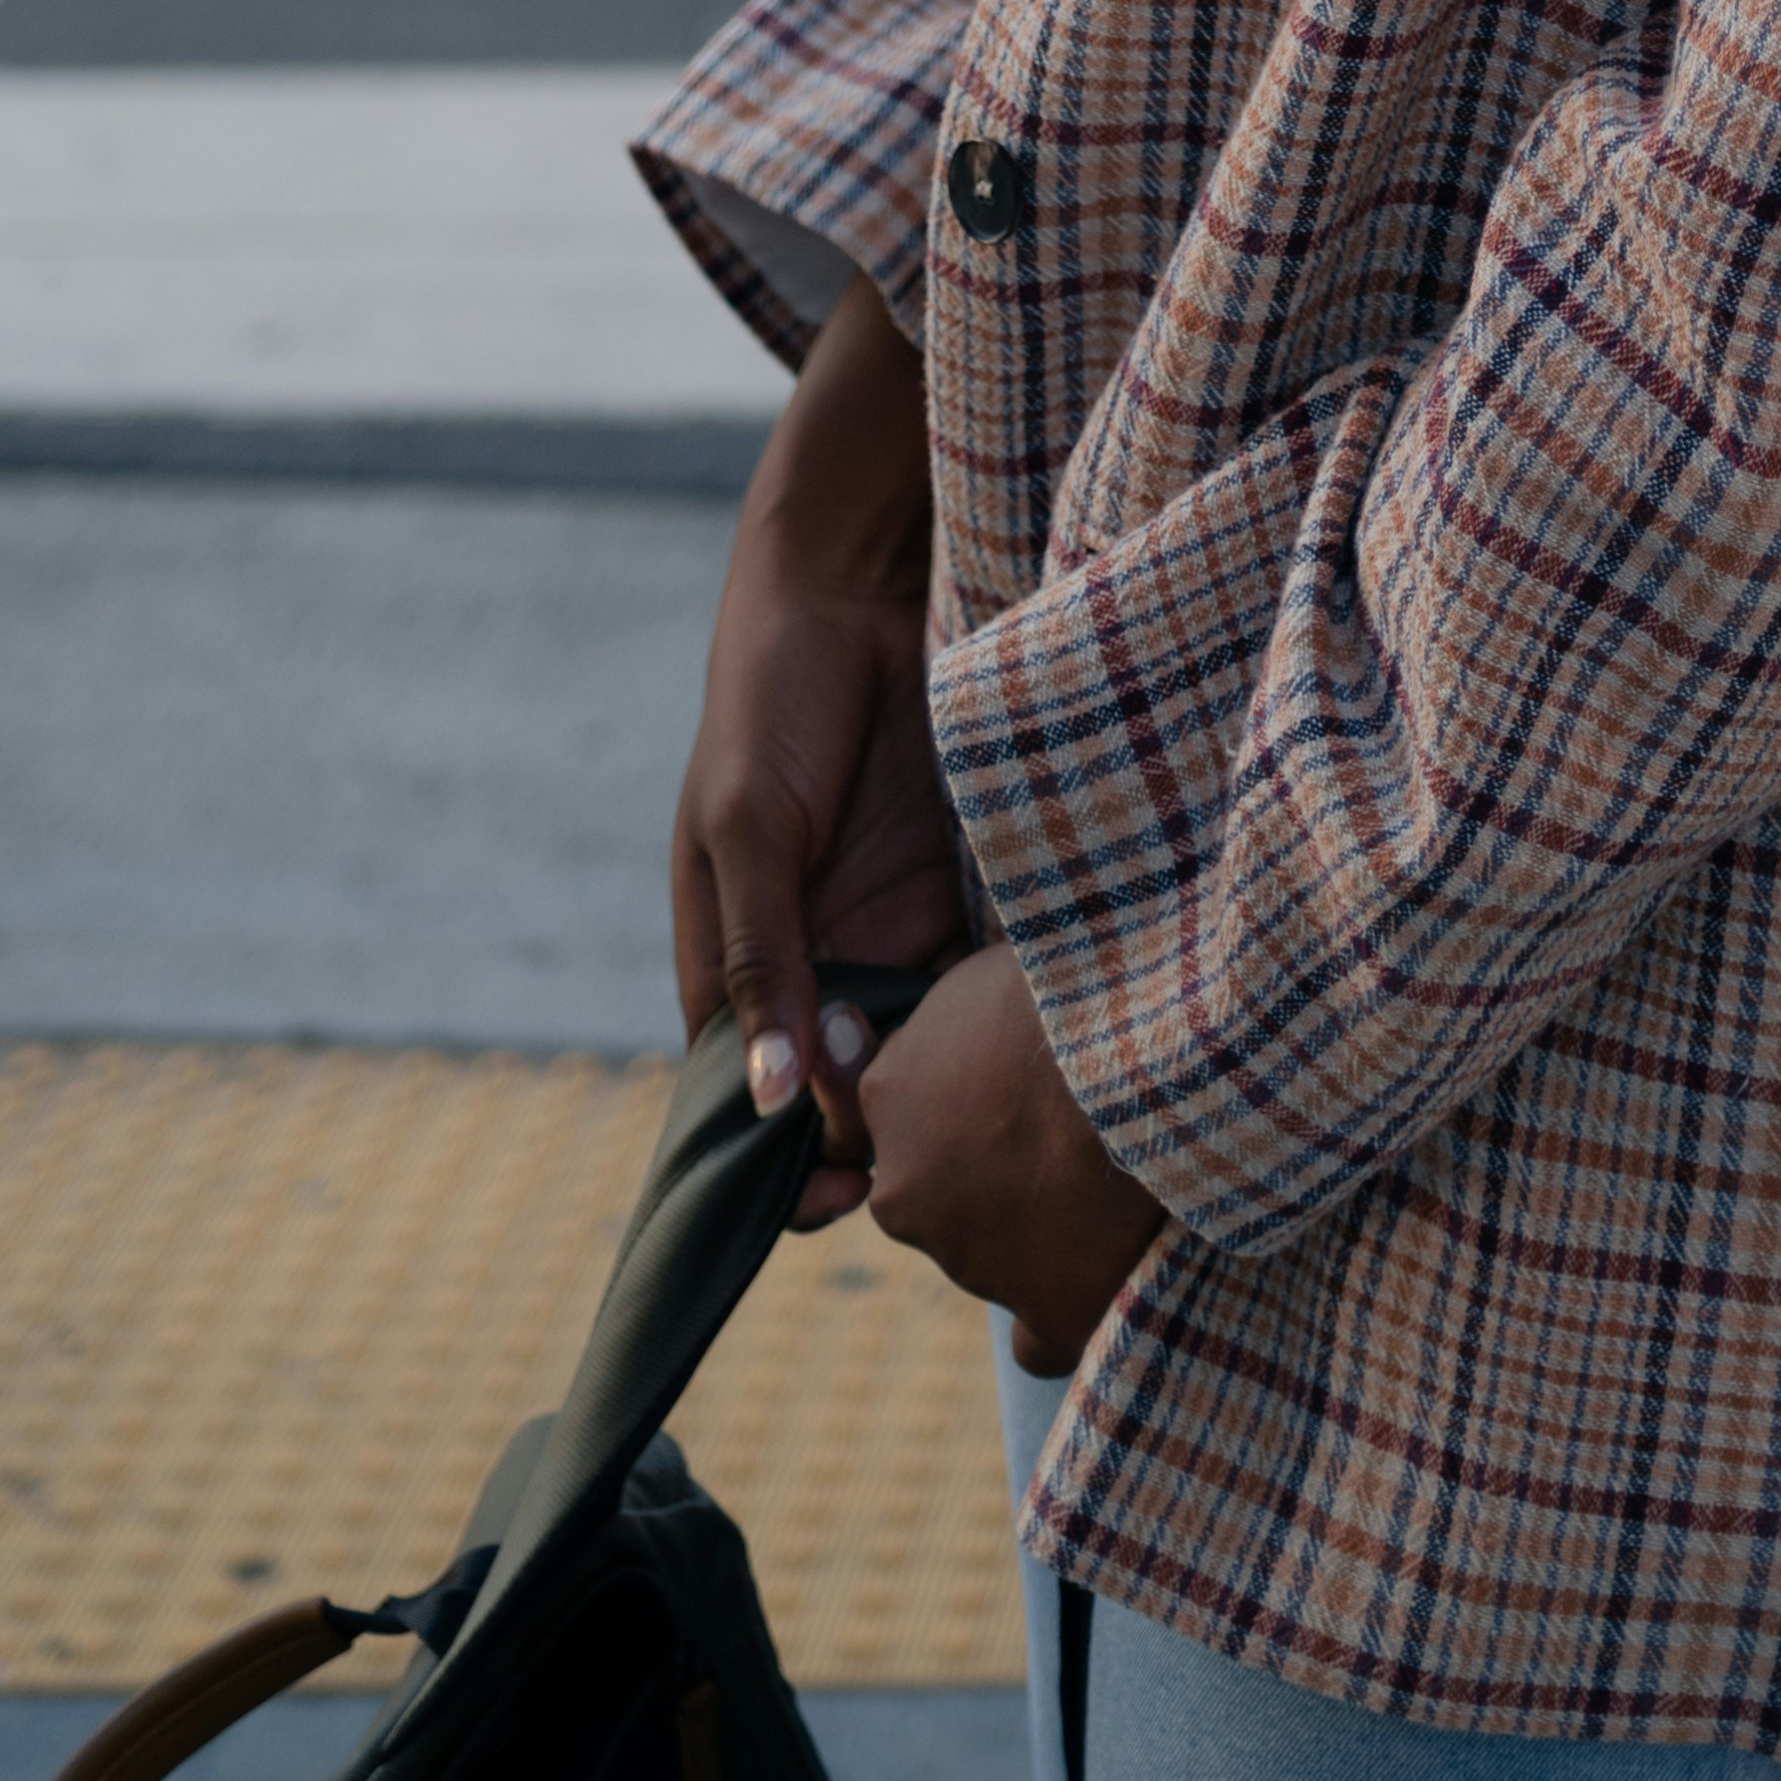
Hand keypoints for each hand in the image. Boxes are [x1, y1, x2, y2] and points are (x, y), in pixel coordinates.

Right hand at [671, 274, 973, 1220]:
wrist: (860, 574)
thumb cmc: (770, 694)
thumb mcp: (747, 826)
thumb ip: (761, 960)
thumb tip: (773, 1103)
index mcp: (735, 961)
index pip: (754, 1095)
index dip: (789, 1158)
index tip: (842, 1206)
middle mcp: (819, 956)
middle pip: (848, 1087)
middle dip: (887, 1133)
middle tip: (942, 1172)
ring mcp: (893, 922)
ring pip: (923, 1043)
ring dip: (952, 1083)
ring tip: (1002, 1128)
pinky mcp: (963, 883)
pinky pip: (983, 975)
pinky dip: (1003, 1015)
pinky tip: (1045, 1048)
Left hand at [859, 944, 1166, 1378]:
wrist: (1149, 1059)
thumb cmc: (1074, 993)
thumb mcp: (985, 972)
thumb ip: (950, 1018)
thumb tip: (946, 1031)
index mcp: (889, 1099)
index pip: (904, 1108)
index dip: (963, 1092)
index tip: (1018, 1073)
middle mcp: (907, 1196)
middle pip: (944, 1188)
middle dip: (994, 1163)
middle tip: (1072, 1116)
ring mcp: (975, 1264)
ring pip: (995, 1249)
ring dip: (1041, 1219)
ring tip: (1121, 1163)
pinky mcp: (1048, 1314)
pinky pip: (1040, 1338)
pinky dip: (1063, 1313)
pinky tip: (1107, 1279)